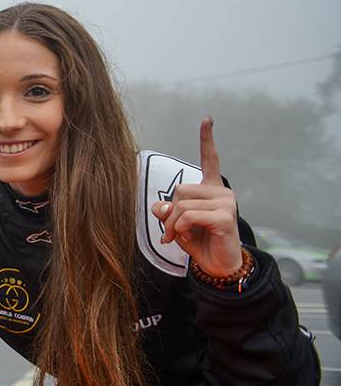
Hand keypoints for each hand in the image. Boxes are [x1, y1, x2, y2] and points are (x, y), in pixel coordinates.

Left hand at [150, 117, 243, 276]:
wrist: (218, 266)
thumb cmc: (200, 243)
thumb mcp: (177, 225)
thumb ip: (168, 211)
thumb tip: (158, 206)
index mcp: (212, 190)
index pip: (210, 160)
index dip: (207, 140)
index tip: (207, 119)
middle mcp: (222, 193)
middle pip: (180, 189)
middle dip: (169, 212)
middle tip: (170, 231)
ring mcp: (226, 203)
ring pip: (182, 204)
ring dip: (172, 224)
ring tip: (176, 237)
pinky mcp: (225, 217)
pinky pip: (189, 216)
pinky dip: (180, 228)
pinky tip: (186, 238)